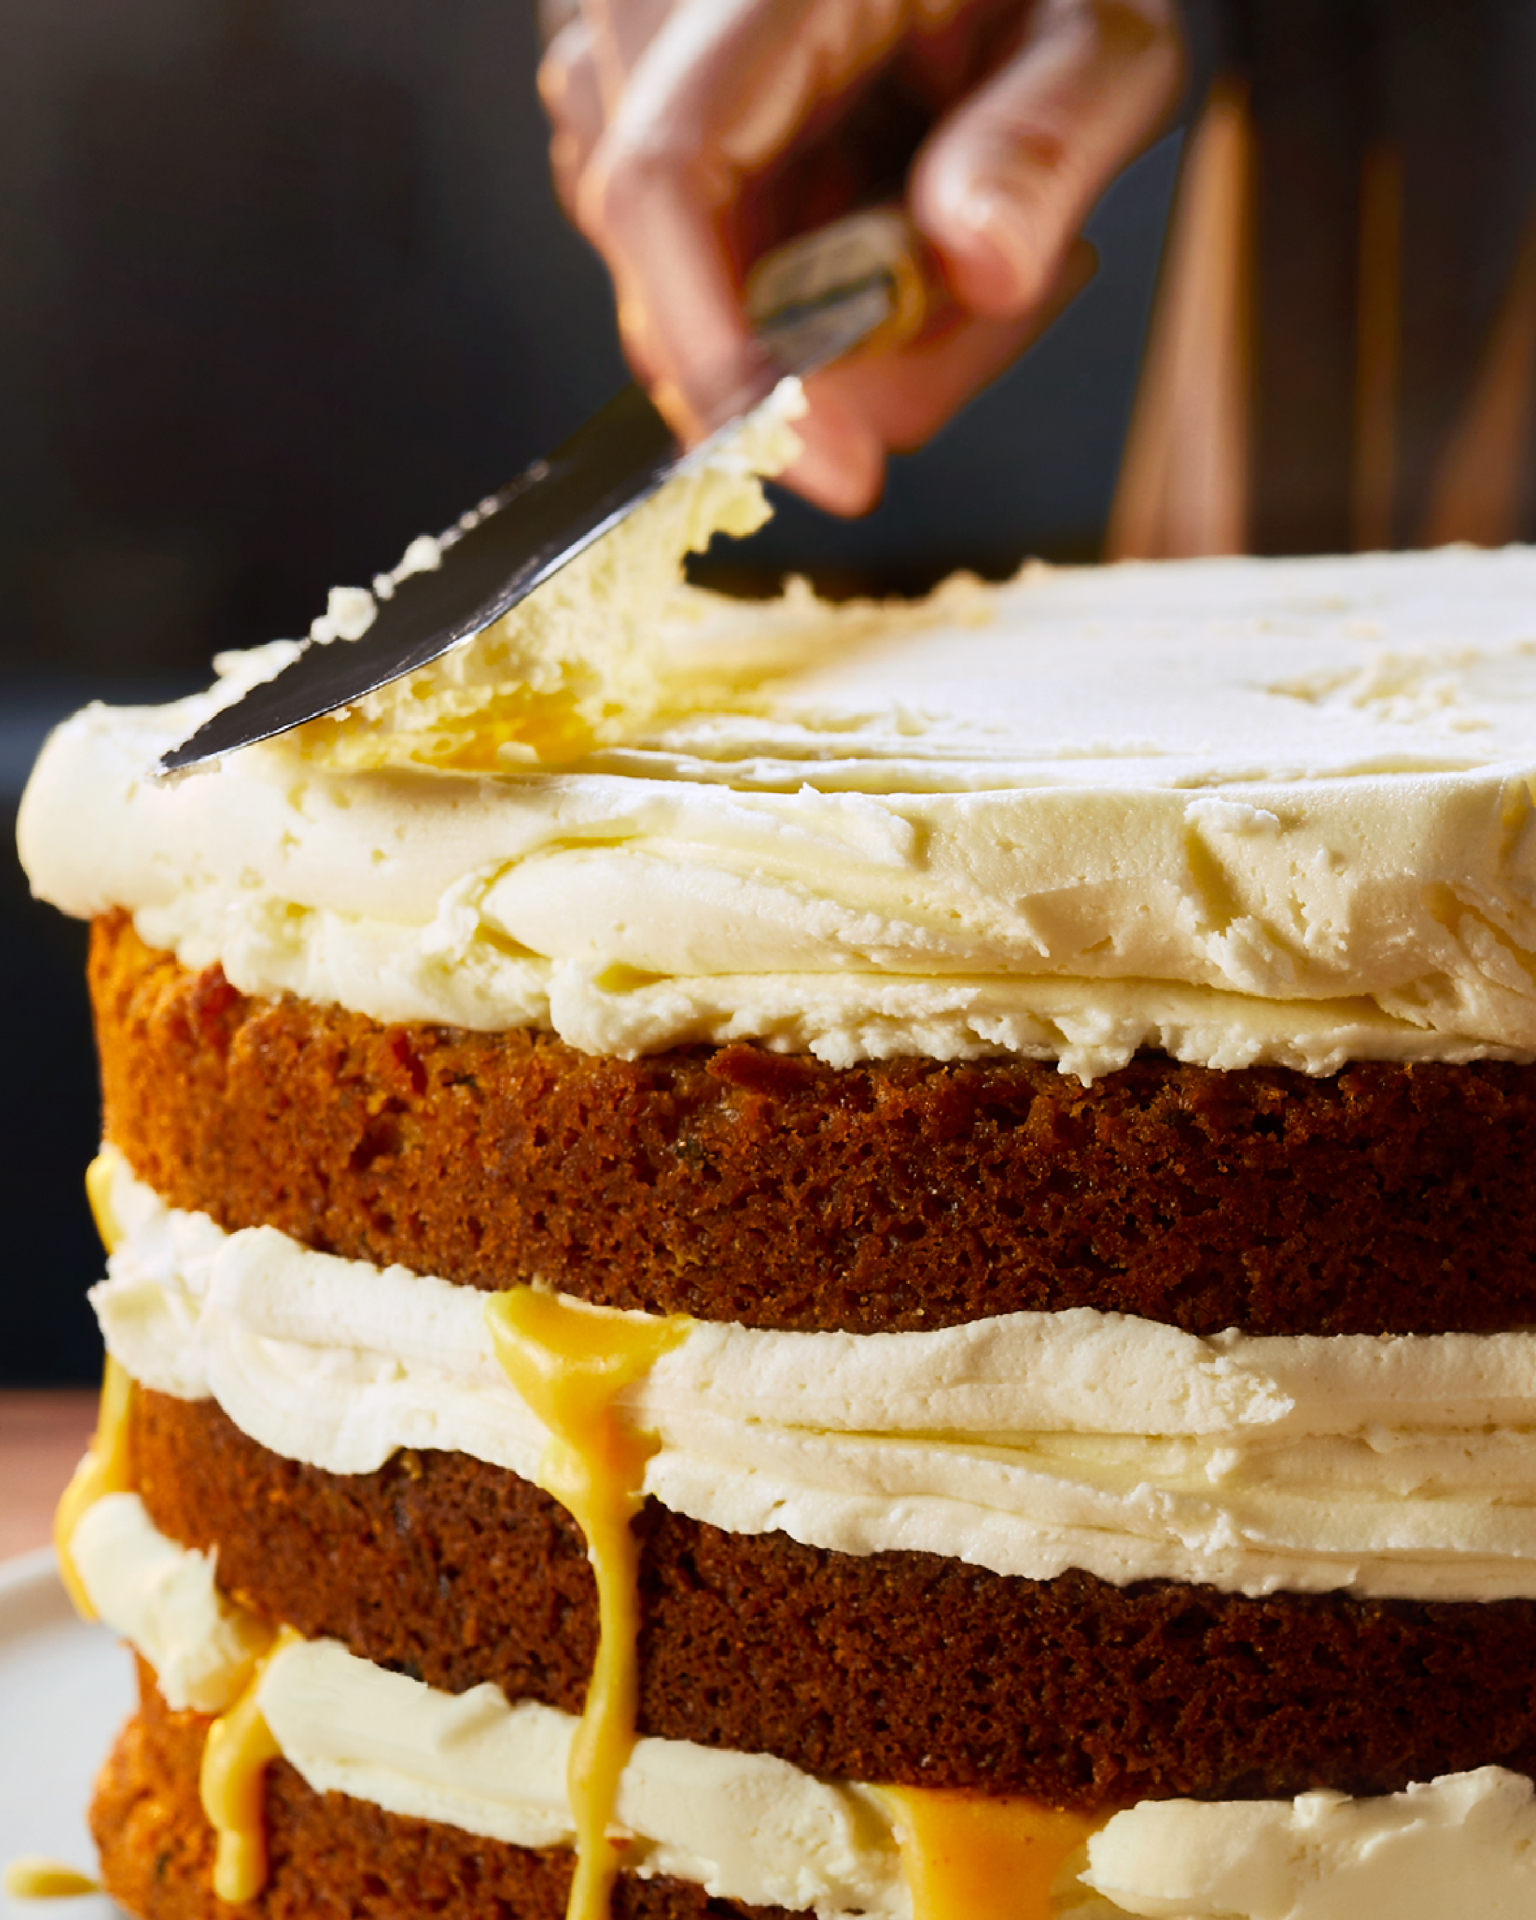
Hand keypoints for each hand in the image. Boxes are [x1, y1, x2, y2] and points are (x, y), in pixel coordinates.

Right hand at [540, 0, 1183, 513]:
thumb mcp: (1101, 30)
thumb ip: (1045, 142)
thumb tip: (985, 267)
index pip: (663, 183)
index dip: (724, 352)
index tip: (835, 470)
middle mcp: (651, 29)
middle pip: (678, 283)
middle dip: (842, 359)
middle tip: (995, 303)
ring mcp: (634, 92)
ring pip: (696, 311)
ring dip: (847, 338)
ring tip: (971, 248)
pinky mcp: (648, 151)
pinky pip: (708, 297)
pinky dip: (821, 319)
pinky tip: (906, 248)